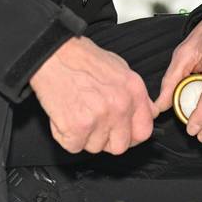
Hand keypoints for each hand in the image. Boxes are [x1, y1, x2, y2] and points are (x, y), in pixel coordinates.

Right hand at [30, 37, 156, 154]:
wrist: (54, 54)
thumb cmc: (82, 59)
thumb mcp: (120, 69)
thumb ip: (136, 95)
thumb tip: (147, 112)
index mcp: (133, 91)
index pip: (144, 131)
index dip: (131, 136)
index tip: (121, 134)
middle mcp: (120, 106)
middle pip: (120, 146)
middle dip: (106, 140)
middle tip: (94, 124)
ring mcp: (100, 117)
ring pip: (95, 147)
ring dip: (85, 136)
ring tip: (77, 112)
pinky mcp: (77, 127)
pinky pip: (74, 146)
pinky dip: (66, 135)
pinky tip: (65, 116)